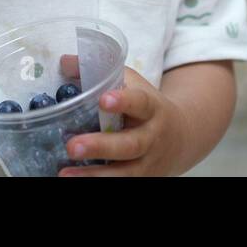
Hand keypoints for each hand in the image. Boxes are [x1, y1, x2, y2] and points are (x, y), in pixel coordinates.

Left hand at [57, 63, 190, 176]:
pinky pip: (122, 183)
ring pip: (124, 172)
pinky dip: (100, 183)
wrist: (182, 137)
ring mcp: (148, 163)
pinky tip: (77, 182)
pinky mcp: (142, 179)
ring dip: (94, 175)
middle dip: (101, 146)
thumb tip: (66, 62)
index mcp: (152, 108)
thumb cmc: (146, 106)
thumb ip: (101, 73)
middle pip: (130, 145)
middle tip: (72, 146)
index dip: (124, 101)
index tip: (104, 100)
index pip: (140, 103)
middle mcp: (152, 138)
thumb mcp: (132, 84)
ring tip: (65, 174)